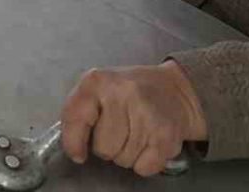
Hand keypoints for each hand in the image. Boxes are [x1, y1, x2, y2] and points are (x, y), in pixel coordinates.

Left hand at [61, 62, 207, 176]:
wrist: (175, 90)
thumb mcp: (98, 89)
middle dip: (108, 147)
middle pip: (102, 148)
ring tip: (136, 133)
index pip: (74, 118)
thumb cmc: (129, 92)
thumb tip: (74, 149)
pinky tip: (149, 142)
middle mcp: (123, 93)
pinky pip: (143, 167)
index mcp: (98, 81)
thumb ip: (79, 112)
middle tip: (120, 130)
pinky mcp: (165, 134)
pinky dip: (145, 162)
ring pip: (123, 159)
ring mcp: (146, 113)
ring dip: (127, 153)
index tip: (78, 153)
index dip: (73, 141)